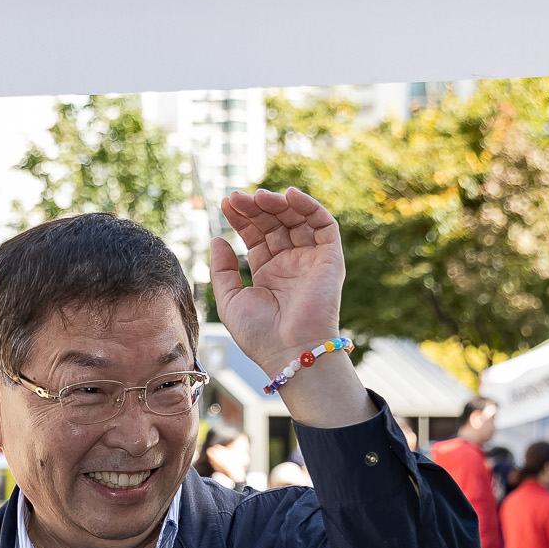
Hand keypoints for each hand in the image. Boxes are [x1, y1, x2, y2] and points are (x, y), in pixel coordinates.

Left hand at [209, 188, 371, 428]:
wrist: (290, 352)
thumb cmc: (259, 335)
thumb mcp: (229, 301)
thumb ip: (222, 270)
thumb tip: (217, 239)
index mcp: (268, 274)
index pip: (256, 236)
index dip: (242, 218)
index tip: (225, 204)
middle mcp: (290, 264)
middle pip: (274, 224)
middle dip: (256, 208)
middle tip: (237, 197)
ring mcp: (311, 260)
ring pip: (297, 219)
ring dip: (278, 204)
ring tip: (259, 197)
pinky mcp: (330, 259)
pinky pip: (324, 225)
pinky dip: (310, 206)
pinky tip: (290, 196)